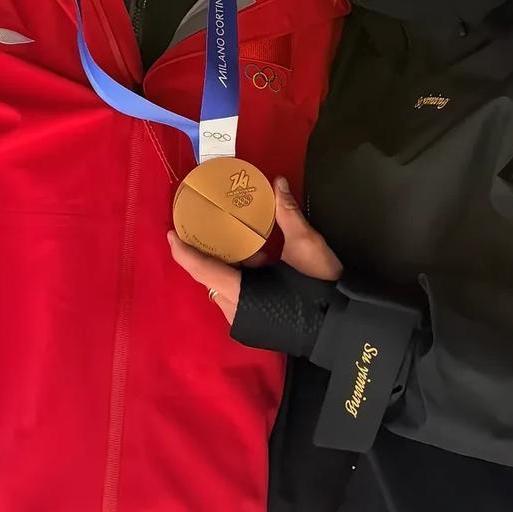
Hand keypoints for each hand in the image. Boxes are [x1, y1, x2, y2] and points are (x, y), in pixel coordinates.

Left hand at [168, 177, 341, 326]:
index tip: (171, 233)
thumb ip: (286, 214)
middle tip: (222, 229)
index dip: (184, 252)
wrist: (342, 327)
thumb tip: (277, 183)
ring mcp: (243, 323)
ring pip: (226, 289)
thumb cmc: (320, 287)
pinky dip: (244, 281)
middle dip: (217, 255)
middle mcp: (234, 310)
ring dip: (234, 268)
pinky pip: (238, 299)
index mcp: (240, 291)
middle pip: (212, 278)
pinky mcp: (253, 328)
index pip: (202, 269)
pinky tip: (263, 265)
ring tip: (253, 247)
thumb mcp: (305, 245)